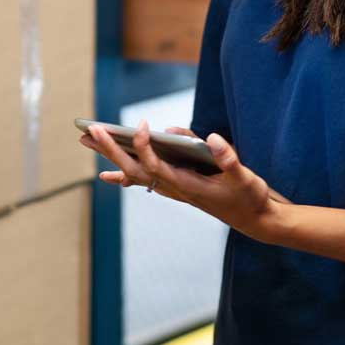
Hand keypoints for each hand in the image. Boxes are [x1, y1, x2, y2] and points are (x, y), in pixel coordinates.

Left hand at [78, 121, 283, 241]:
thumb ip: (228, 159)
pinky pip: (144, 180)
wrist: (255, 219)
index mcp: (188, 186)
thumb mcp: (245, 177)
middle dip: (112, 149)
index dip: (145, 146)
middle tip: (89, 130)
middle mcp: (175, 189)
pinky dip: (124, 176)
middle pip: (134, 169)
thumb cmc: (250, 197)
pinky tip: (109, 174)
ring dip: (112, 156)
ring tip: (89, 140)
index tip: (143, 125)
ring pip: (135, 173)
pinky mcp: (177, 187)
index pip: (156, 166)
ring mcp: (174, 189)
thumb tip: (211, 137)